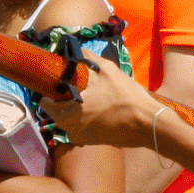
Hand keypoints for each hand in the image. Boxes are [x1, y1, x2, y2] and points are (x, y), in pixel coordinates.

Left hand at [38, 54, 162, 149]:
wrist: (148, 123)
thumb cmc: (125, 98)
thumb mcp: (106, 70)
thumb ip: (87, 57)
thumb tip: (76, 50)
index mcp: (65, 115)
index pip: (45, 102)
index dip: (51, 88)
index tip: (61, 80)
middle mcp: (69, 130)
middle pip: (58, 110)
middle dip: (66, 98)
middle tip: (81, 85)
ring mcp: (81, 139)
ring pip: (71, 118)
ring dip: (78, 107)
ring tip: (94, 95)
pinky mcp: (93, 142)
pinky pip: (83, 126)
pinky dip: (88, 117)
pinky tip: (102, 107)